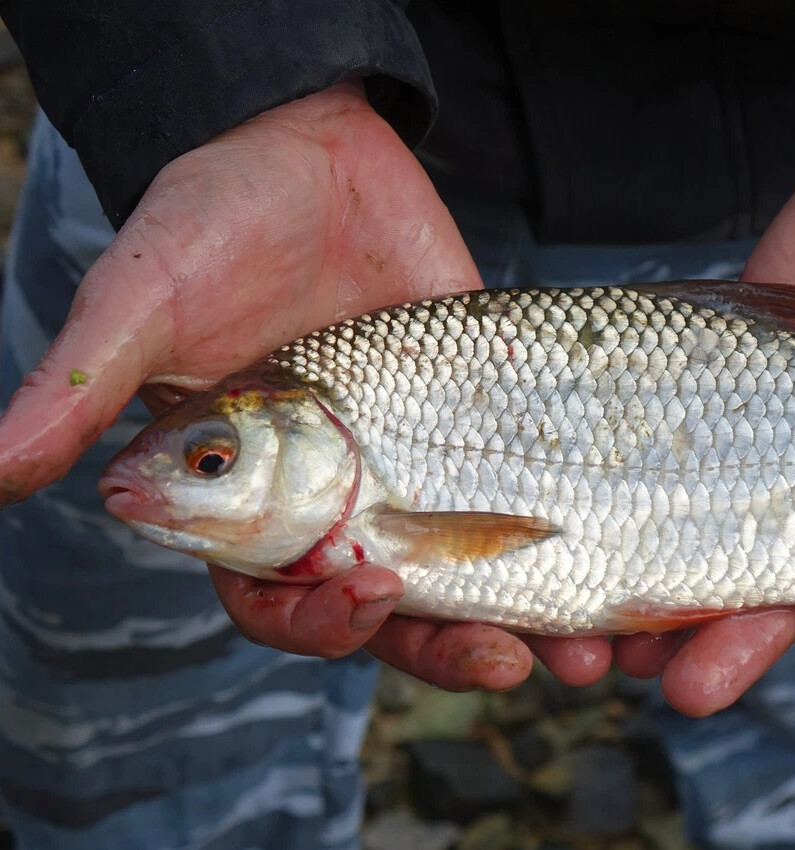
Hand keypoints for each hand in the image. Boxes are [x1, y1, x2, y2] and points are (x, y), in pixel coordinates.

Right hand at [0, 81, 611, 690]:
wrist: (313, 148)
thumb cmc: (213, 216)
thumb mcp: (152, 292)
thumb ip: (90, 380)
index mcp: (250, 494)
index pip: (277, 595)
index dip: (315, 617)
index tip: (362, 599)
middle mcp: (339, 495)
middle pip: (390, 607)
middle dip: (441, 645)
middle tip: (504, 665)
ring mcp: (418, 462)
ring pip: (467, 568)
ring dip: (521, 616)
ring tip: (582, 650)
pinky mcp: (485, 421)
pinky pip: (524, 491)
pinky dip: (563, 534)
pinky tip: (612, 561)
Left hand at [615, 86, 794, 721]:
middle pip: (794, 581)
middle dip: (744, 641)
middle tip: (688, 690)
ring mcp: (781, 425)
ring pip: (718, 527)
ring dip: (671, 591)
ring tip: (620, 647)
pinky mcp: (724, 369)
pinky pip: (672, 440)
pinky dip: (635, 488)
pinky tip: (590, 531)